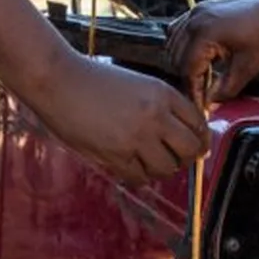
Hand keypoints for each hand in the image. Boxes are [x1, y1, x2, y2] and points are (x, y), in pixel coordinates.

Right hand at [30, 54, 207, 185]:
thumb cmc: (92, 80)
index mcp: (162, 93)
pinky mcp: (117, 155)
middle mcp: (155, 116)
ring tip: (148, 161)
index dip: (199, 138)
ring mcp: (137, 137)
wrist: (59, 80)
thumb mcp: (136, 83)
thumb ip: (159, 106)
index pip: (198, 123)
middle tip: (176, 158)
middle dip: (186, 158)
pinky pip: (141, 177)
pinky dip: (139, 176)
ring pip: (167, 168)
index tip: (194, 145)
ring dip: (161, 168)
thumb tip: (178, 132)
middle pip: (190, 149)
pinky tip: (130, 166)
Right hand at [167, 0, 258, 103]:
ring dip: (184, 63)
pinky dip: (185, 47)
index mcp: (204, 33)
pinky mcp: (201, 10)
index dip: (194, 92)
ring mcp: (196, 12)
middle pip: (176, 58)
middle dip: (188, 79)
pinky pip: (179, 31)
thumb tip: (210, 103)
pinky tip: (201, 58)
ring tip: (204, 77)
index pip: (187, 70)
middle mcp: (194, 20)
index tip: (200, 107)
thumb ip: (225, 88)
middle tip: (203, 94)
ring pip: (173, 45)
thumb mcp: (248, 67)